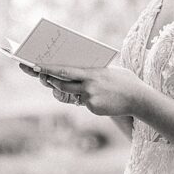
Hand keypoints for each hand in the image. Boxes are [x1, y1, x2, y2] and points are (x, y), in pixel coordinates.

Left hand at [28, 64, 148, 116]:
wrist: (138, 98)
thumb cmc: (123, 80)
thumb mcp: (107, 70)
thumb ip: (92, 70)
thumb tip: (75, 67)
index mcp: (91, 71)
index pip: (65, 69)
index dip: (48, 68)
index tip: (35, 65)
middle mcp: (88, 84)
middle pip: (61, 83)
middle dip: (48, 79)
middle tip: (38, 74)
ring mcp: (90, 97)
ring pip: (68, 94)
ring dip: (61, 88)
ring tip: (59, 83)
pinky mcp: (93, 108)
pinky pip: (82, 103)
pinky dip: (85, 99)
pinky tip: (98, 97)